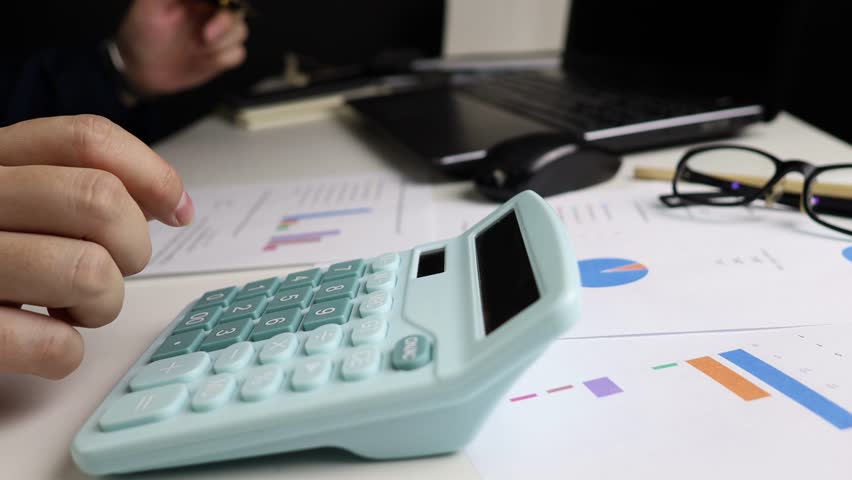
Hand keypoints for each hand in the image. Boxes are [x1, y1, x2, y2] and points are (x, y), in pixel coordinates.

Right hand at [0, 115, 193, 378]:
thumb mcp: (9, 196)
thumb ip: (73, 183)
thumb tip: (172, 203)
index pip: (86, 138)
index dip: (151, 173)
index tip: (177, 210)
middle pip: (100, 202)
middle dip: (133, 246)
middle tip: (113, 266)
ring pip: (89, 272)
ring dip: (102, 304)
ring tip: (68, 307)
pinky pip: (52, 345)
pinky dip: (65, 351)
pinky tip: (42, 341)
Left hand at [115, 0, 248, 94]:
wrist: (143, 70)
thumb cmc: (142, 33)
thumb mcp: (150, 5)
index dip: (226, 2)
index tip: (219, 9)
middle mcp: (209, 11)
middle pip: (236, 10)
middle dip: (225, 23)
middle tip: (206, 35)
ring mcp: (217, 33)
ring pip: (240, 31)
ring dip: (221, 44)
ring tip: (198, 48)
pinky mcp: (221, 54)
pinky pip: (237, 53)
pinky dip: (223, 58)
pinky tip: (203, 60)